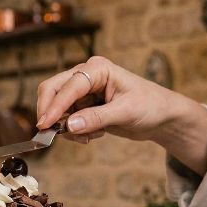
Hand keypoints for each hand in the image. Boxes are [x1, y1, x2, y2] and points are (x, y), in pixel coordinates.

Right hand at [36, 56, 206, 174]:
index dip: (55, 106)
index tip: (45, 125)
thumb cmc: (151, 106)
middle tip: (48, 134)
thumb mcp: (125, 112)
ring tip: (89, 137)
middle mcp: (86, 76)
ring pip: (58, 108)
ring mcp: (83, 92)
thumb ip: (96, 118)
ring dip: (66, 126)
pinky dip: (74, 131)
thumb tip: (69, 125)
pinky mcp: (84, 107)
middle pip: (53, 90)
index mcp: (98, 69)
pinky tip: (93, 135)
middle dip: (51, 113)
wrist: (162, 118)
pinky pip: (67, 120)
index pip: (68, 86)